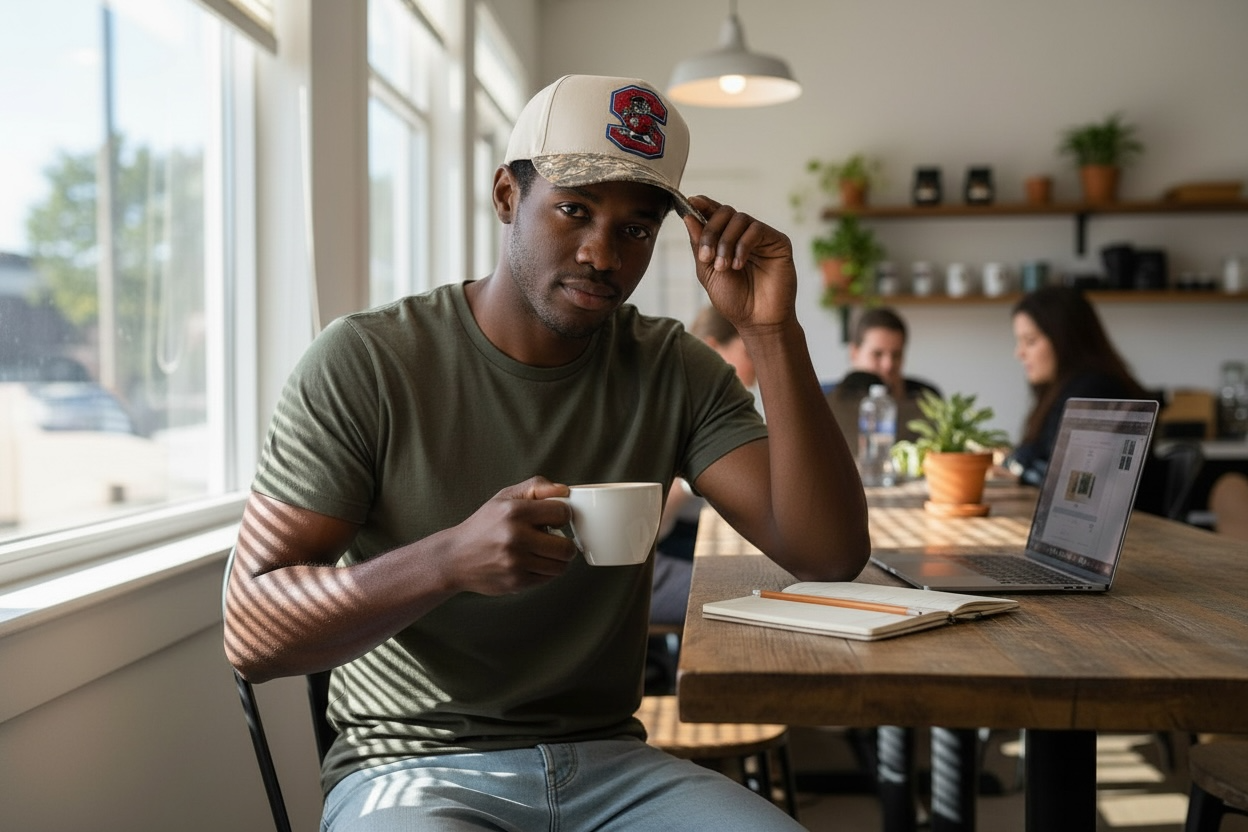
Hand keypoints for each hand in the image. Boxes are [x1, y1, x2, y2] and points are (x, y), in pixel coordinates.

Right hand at [436, 476, 580, 595]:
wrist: (455, 557)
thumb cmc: (484, 525)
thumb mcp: (505, 497)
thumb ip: (536, 487)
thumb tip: (564, 490)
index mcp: (514, 512)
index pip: (562, 512)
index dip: (562, 515)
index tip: (555, 519)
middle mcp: (515, 537)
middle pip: (566, 546)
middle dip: (566, 543)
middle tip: (555, 540)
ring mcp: (515, 562)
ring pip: (560, 566)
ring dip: (558, 560)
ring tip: (545, 552)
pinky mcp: (515, 582)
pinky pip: (548, 579)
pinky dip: (545, 572)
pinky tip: (532, 563)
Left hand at [682, 195, 797, 331]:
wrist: (757, 321)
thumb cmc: (734, 300)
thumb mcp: (707, 271)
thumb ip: (699, 245)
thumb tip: (689, 216)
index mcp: (725, 239)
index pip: (714, 213)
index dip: (703, 204)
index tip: (691, 202)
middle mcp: (743, 234)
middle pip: (725, 212)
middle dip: (711, 231)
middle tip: (706, 256)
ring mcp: (762, 237)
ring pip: (740, 219)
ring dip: (726, 242)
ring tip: (723, 267)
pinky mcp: (778, 242)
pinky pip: (757, 229)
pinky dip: (743, 245)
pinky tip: (738, 264)